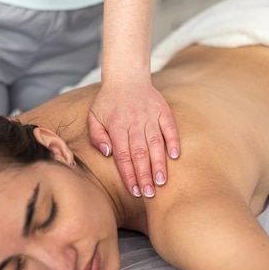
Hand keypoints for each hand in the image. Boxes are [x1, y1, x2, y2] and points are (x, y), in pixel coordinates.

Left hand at [87, 80, 179, 197]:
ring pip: (155, 143)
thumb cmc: (108, 102)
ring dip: (159, 163)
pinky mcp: (162, 110)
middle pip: (139, 153)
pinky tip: (175, 156)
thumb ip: (96, 136)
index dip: (129, 174)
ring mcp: (150, 116)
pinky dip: (173, 141)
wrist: (126, 76)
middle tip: (149, 193)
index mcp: (116, 125)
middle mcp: (133, 121)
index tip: (134, 190)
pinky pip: (169, 127)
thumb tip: (107, 152)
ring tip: (161, 181)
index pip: (122, 155)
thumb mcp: (93, 116)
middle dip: (144, 175)